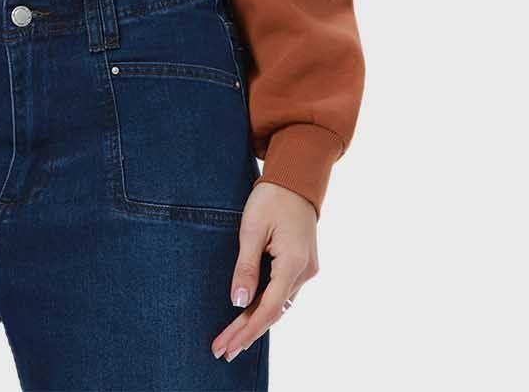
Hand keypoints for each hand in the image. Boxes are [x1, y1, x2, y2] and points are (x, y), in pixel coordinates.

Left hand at [211, 181, 319, 362]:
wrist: (296, 178)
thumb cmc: (271, 197)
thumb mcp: (252, 228)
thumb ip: (245, 267)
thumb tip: (238, 302)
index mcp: (293, 264)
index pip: (269, 309)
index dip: (246, 330)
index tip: (227, 345)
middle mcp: (305, 272)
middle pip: (274, 313)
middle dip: (247, 332)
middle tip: (222, 350)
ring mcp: (306, 270)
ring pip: (279, 306)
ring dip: (255, 321)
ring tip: (231, 339)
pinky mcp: (302, 265)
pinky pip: (282, 293)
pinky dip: (265, 306)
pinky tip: (248, 315)